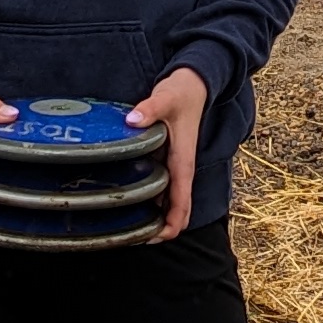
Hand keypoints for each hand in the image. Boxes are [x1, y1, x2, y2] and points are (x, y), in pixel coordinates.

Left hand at [127, 63, 209, 240]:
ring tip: (127, 227)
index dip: (170, 225)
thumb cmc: (183, 92)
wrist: (194, 83)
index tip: (153, 238)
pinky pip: (161, 189)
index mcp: (183, 160)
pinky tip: (128, 202)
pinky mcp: (167, 160)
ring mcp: (174, 166)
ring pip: (168, 202)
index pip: (181, 202)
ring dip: (155, 217)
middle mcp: (180, 168)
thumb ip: (150, 108)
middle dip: (161, 230)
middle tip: (134, 238)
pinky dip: (150, 202)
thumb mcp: (166, 97)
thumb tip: (133, 120)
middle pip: (177, 210)